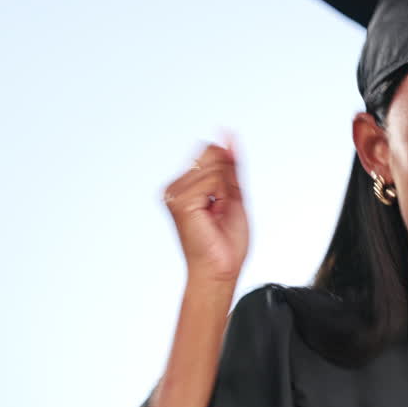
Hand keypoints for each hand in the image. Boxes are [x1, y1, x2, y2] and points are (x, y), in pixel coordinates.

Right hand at [162, 135, 248, 283]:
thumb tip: (229, 136)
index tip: (223, 200)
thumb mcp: (234, 195)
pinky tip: (211, 214)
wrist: (220, 270)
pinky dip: (221, 196)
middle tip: (220, 211)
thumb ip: (231, 165)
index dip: (227, 174)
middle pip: (211, 156)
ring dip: (224, 191)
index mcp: (185, 187)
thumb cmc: (225, 243)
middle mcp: (175, 189)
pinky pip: (212, 179)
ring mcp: (174, 194)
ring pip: (213, 167)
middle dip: (227, 183)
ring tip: (216, 215)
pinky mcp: (179, 201)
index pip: (211, 153)